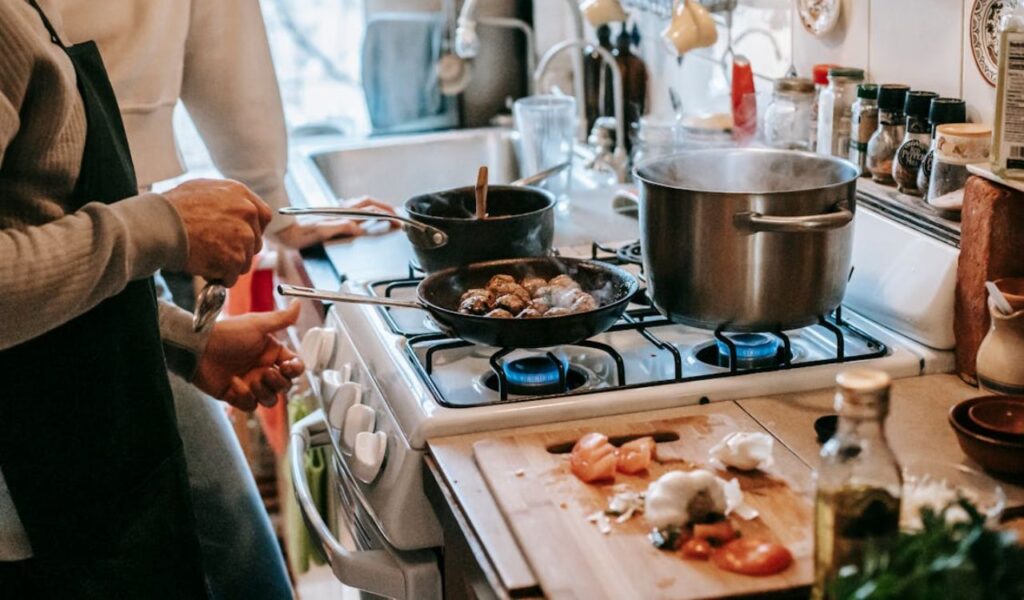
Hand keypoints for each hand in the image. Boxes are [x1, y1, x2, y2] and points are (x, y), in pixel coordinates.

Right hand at [165, 178, 272, 285]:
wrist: (159, 223)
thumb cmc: (172, 207)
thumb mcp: (202, 189)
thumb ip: (225, 200)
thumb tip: (232, 209)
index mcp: (241, 194)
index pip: (264, 216)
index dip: (254, 230)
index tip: (243, 238)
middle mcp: (247, 213)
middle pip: (255, 242)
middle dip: (238, 250)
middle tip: (217, 252)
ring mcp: (243, 236)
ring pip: (244, 261)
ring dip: (228, 265)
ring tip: (205, 258)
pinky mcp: (235, 258)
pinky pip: (231, 276)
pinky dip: (219, 277)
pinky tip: (204, 268)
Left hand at [193, 301, 304, 410]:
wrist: (198, 349)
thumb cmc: (227, 334)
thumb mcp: (257, 324)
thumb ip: (281, 318)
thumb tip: (298, 303)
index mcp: (271, 353)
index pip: (295, 367)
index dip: (295, 370)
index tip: (286, 366)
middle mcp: (263, 369)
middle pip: (285, 386)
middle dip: (278, 382)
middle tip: (265, 373)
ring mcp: (251, 383)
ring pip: (270, 399)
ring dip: (263, 392)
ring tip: (250, 381)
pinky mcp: (236, 395)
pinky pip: (250, 405)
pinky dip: (244, 397)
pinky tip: (233, 383)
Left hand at [275, 196, 399, 248]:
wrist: (282, 231)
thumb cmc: (297, 233)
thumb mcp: (318, 232)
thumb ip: (337, 227)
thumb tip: (355, 226)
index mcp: (341, 213)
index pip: (369, 208)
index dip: (384, 212)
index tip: (396, 219)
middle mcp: (341, 211)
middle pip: (369, 205)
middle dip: (385, 209)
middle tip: (397, 218)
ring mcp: (337, 214)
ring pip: (363, 207)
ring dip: (377, 211)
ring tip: (388, 218)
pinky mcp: (333, 218)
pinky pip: (355, 214)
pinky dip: (367, 215)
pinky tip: (367, 222)